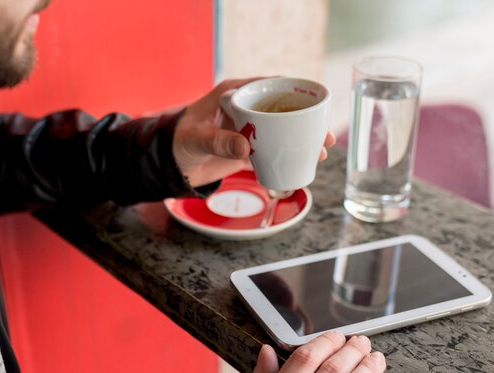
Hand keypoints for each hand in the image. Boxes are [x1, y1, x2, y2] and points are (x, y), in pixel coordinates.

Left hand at [173, 78, 335, 187]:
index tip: (315, 105)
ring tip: (321, 152)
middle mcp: (244, 108)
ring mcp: (247, 129)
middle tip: (324, 136)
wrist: (169, 165)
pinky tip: (304, 162)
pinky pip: (272, 149)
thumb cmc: (178, 141)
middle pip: (282, 110)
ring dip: (301, 140)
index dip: (295, 93)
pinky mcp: (246, 149)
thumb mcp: (197, 139)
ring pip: (281, 131)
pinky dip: (287, 155)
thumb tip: (245, 146)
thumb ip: (219, 141)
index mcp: (234, 94)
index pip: (269, 86)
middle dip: (306, 121)